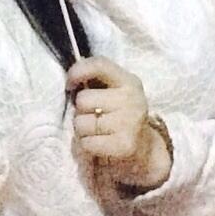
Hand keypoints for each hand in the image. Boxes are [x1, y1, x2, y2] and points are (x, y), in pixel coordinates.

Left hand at [66, 57, 171, 190]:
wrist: (145, 150)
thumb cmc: (120, 116)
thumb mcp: (115, 92)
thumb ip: (96, 80)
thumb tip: (71, 77)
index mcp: (129, 81)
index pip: (99, 65)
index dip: (77, 71)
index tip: (69, 85)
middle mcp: (132, 99)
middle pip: (83, 99)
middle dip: (80, 111)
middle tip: (93, 117)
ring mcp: (130, 122)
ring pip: (81, 123)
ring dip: (82, 130)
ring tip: (97, 132)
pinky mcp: (124, 145)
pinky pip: (86, 143)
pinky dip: (87, 146)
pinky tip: (99, 145)